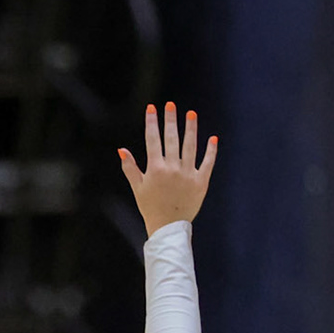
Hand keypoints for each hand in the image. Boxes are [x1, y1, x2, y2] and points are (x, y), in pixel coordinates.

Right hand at [119, 101, 216, 237]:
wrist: (168, 227)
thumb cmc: (150, 207)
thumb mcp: (137, 187)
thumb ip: (130, 167)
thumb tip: (121, 150)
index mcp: (155, 169)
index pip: (153, 140)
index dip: (152, 122)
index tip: (152, 108)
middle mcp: (172, 169)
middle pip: (171, 139)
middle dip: (170, 120)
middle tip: (170, 105)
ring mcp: (188, 174)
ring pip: (190, 146)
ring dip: (191, 129)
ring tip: (191, 114)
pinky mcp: (201, 182)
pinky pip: (207, 163)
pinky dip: (211, 150)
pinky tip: (212, 138)